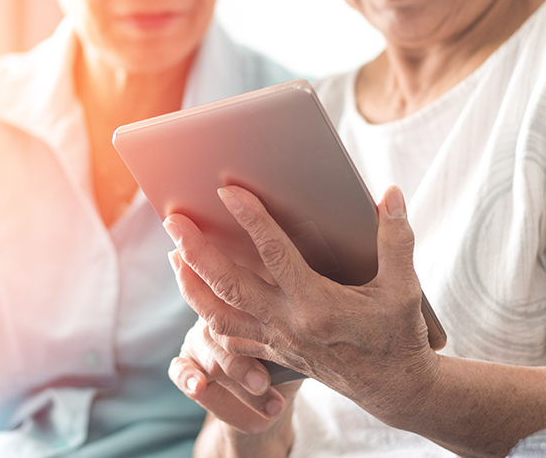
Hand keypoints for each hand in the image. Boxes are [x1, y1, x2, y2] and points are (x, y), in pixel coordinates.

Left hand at [164, 185, 439, 425]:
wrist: (392, 388)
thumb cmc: (397, 334)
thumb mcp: (405, 287)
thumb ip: (396, 239)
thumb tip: (390, 194)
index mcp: (318, 304)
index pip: (275, 254)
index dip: (250, 219)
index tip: (226, 191)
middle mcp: (288, 324)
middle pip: (230, 285)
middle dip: (197, 251)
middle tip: (173, 220)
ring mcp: (275, 341)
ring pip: (218, 315)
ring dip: (191, 285)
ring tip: (174, 255)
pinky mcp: (271, 353)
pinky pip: (229, 338)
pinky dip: (207, 316)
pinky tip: (196, 295)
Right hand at [168, 317, 300, 456]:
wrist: (270, 405)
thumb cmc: (285, 370)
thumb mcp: (292, 354)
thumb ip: (287, 342)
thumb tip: (296, 337)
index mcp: (243, 307)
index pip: (241, 306)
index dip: (254, 322)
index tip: (273, 344)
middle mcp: (217, 318)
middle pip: (223, 334)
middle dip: (244, 363)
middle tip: (263, 383)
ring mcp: (199, 341)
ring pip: (211, 358)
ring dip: (237, 382)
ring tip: (266, 401)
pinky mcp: (186, 365)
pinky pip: (179, 369)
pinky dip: (187, 377)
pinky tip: (198, 386)